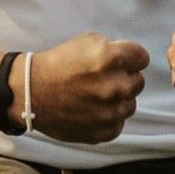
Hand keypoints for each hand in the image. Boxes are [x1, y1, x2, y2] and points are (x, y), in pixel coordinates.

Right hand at [22, 33, 148, 143]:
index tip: (118, 63)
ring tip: (94, 96)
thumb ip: (114, 49)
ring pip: (130, 104)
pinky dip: (108, 118)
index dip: (130, 59)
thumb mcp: (87, 42)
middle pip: (138, 82)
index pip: (142, 58)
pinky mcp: (105, 132)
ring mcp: (111, 112)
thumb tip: (130, 60)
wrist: (32, 93)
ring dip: (117, 100)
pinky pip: (118, 123)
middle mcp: (116, 86)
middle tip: (102, 80)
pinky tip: (91, 111)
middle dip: (124, 79)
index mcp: (113, 59)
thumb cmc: (58, 64)